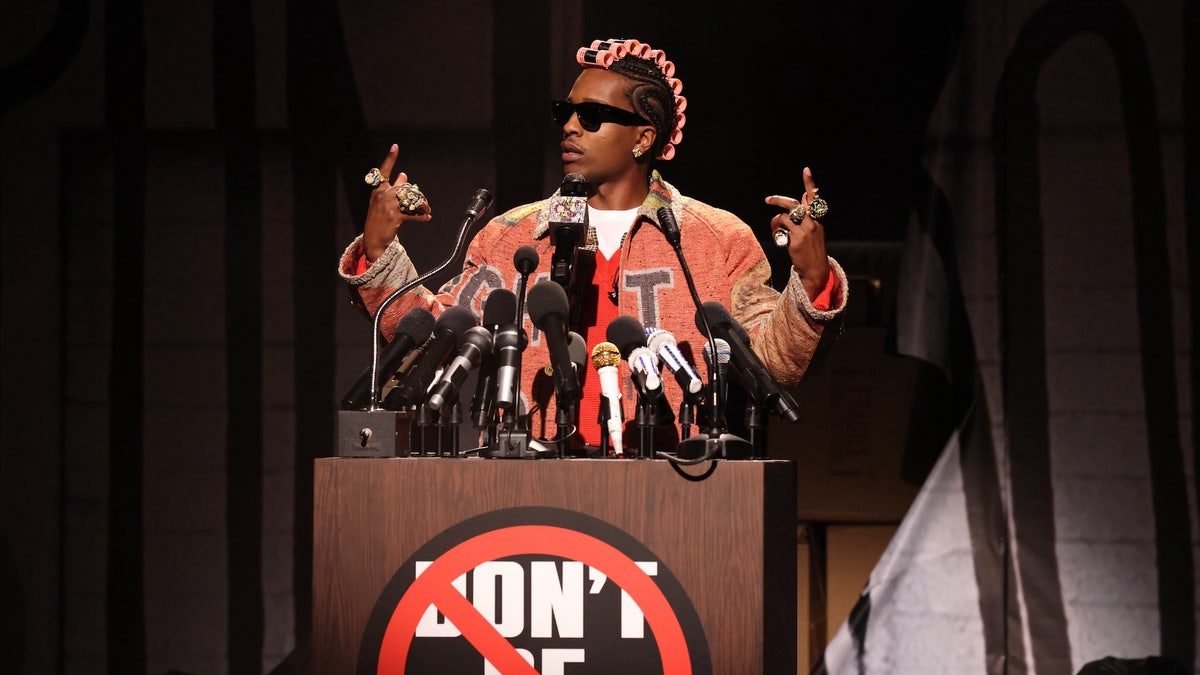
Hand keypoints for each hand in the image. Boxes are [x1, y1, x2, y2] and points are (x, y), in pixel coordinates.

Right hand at [362, 144, 432, 261]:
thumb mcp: (382, 202)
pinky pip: (413, 213)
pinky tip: (426, 218)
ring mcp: (388, 206)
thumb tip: (404, 175)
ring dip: (422, 205)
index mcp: (378, 190)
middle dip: (418, 195)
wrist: (374, 239)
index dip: (390, 158)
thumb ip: (393, 188)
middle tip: (424, 203)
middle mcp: (382, 195)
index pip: (384, 171)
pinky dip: (422, 216)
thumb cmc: (379, 220)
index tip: (395, 147)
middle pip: (406, 187)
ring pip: (411, 199)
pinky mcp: (395, 216)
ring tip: (426, 210)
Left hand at [765, 167, 829, 299]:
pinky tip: (779, 237)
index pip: (813, 198)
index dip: (809, 183)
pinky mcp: (795, 241)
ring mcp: (804, 232)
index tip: (806, 170)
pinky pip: (781, 231)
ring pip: (784, 218)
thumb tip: (805, 194)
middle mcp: (812, 223)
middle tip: (768, 200)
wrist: (816, 269)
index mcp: (817, 219)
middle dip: (779, 200)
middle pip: (793, 205)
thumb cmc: (812, 249)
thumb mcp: (815, 229)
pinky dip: (776, 232)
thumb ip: (808, 213)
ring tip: (775, 228)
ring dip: (775, 222)